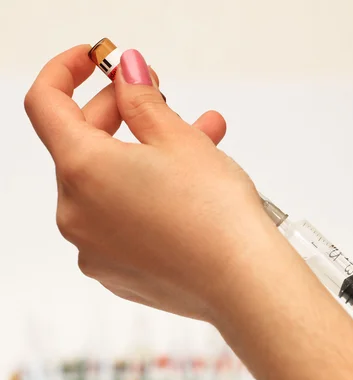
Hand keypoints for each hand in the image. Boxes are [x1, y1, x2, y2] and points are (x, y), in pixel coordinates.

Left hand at [24, 45, 273, 320]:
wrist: (243, 282)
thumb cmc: (216, 214)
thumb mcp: (179, 139)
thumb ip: (142, 100)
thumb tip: (126, 74)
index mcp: (82, 170)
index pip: (46, 104)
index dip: (65, 71)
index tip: (93, 60)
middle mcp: (74, 212)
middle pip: (80, 145)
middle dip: (120, 114)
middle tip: (157, 98)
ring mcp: (93, 247)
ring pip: (108, 183)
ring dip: (143, 154)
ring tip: (195, 138)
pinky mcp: (116, 270)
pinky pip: (119, 219)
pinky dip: (142, 194)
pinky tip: (184, 187)